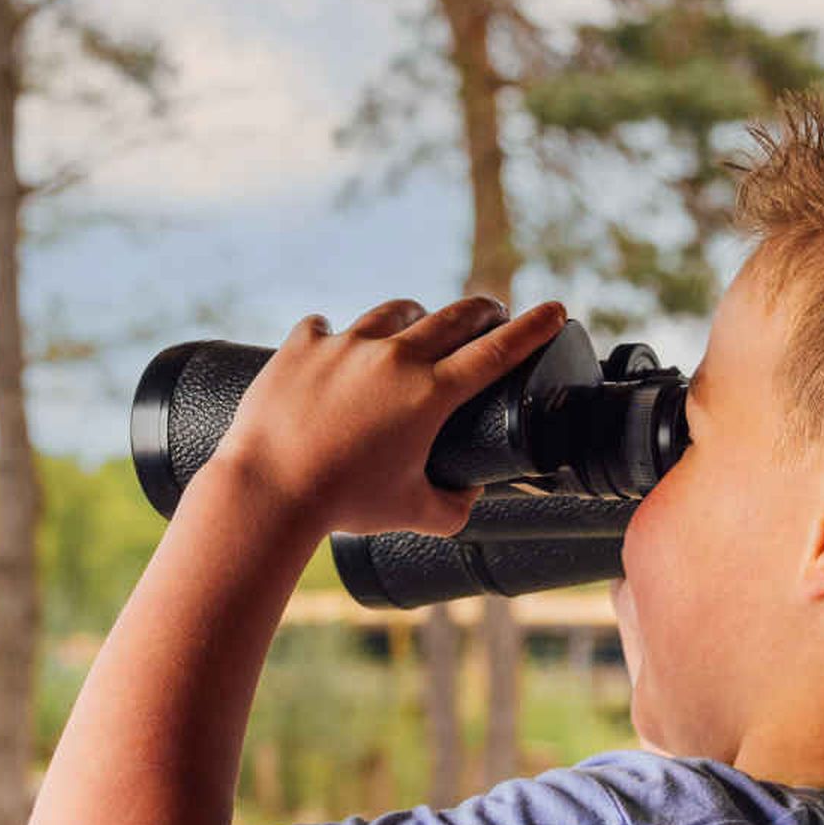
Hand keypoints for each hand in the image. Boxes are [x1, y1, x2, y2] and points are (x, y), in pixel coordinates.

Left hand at [210, 296, 569, 533]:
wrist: (268, 490)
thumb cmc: (343, 504)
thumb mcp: (413, 515)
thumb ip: (454, 506)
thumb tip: (471, 495)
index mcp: (430, 394)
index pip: (497, 350)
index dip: (534, 327)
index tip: (555, 310)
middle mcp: (393, 358)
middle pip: (454, 316)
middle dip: (483, 311)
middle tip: (492, 314)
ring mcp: (345, 345)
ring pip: (393, 312)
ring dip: (413, 317)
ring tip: (415, 326)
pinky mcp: (301, 345)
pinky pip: (324, 327)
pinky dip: (335, 339)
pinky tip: (333, 350)